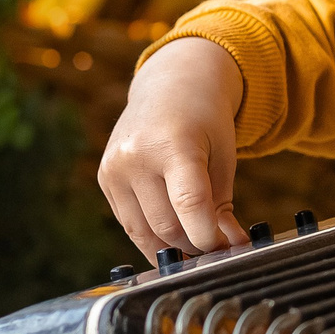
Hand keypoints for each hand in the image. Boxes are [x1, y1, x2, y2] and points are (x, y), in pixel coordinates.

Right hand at [98, 38, 249, 258]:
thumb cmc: (205, 121)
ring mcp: (115, 167)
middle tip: (215, 245)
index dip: (207, 234)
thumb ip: (222, 204)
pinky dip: (152, 234)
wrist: (170, 87)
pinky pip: (129, 223)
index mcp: (174, 143)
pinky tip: (172, 232)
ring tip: (196, 240)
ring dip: (173, 245)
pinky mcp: (105, 178)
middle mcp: (137, 155)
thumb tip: (228, 244)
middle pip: (166, 224)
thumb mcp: (224, 156)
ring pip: (144, 231)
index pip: (189, 203)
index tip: (225, 247)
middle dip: (194, 242)